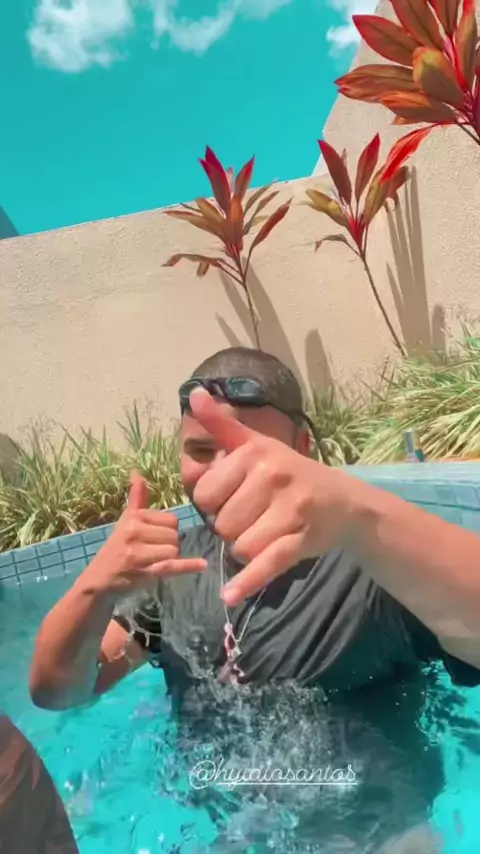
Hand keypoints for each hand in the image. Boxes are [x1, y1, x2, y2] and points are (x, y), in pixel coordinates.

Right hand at [83, 474, 206, 596]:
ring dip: (170, 557)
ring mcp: (139, 553)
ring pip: (174, 550)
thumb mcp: (125, 520)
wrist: (99, 578)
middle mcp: (135, 532)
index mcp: (134, 517)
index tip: (155, 537)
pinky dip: (188, 566)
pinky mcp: (144, 571)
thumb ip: (137, 498)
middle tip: (153, 551)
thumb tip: (137, 473)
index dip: (168, 529)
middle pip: (174, 535)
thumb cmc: (116, 547)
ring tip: (155, 560)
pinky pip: (171, 566)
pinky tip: (202, 564)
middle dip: (170, 544)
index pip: (171, 520)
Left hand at [190, 389, 365, 605]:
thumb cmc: (291, 473)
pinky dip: (247, 583)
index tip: (234, 497)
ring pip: (239, 546)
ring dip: (244, 549)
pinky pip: (265, 564)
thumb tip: (194, 394)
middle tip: (254, 517)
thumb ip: (223, 424)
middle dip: (231, 528)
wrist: (345, 501)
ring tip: (264, 533)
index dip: (213, 503)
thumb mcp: (258, 444)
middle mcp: (272, 476)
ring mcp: (290, 509)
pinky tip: (231, 596)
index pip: (204, 493)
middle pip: (221, 523)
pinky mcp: (302, 539)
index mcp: (255, 453)